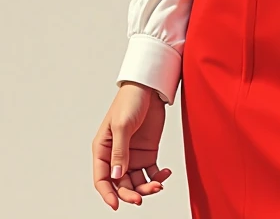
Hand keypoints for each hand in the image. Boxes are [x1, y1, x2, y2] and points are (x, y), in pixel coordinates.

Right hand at [92, 82, 172, 208]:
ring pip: (137, 181)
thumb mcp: (123, 125)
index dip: (107, 194)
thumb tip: (117, 176)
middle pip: (120, 184)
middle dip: (130, 193)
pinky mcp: (148, 153)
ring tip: (158, 184)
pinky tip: (165, 174)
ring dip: (146, 187)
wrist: (150, 86)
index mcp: (103, 149)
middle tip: (141, 197)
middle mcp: (117, 156)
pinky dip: (158, 177)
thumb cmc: (130, 100)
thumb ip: (120, 151)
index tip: (117, 204)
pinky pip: (152, 172)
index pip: (102, 178)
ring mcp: (133, 155)